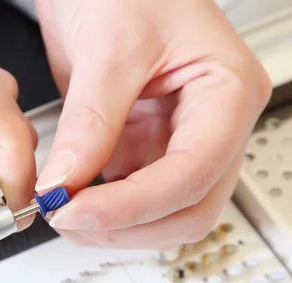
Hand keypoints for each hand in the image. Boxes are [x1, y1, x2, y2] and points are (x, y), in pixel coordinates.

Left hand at [34, 0, 270, 248]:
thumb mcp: (110, 47)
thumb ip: (89, 122)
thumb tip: (65, 182)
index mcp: (228, 92)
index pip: (193, 174)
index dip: (133, 205)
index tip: (76, 211)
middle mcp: (211, 125)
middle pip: (189, 210)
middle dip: (126, 226)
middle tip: (67, 218)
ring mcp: (177, 140)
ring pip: (163, 214)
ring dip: (113, 227)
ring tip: (63, 211)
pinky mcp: (144, 146)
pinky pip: (131, 198)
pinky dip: (101, 210)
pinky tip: (72, 199)